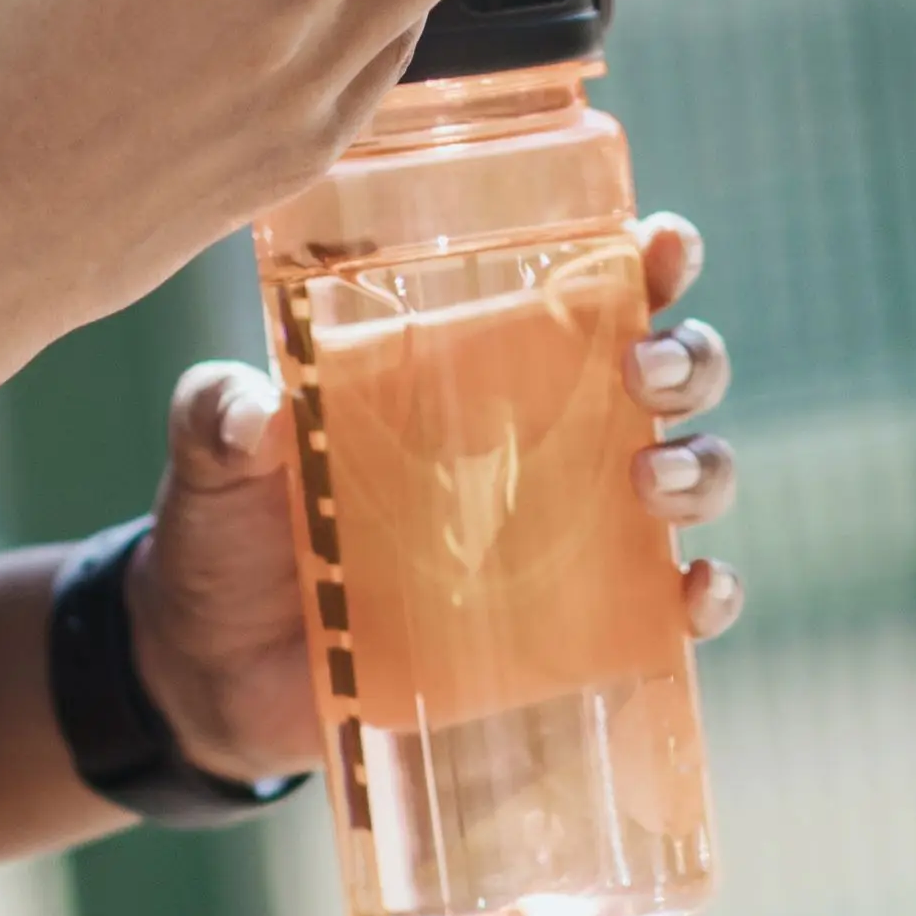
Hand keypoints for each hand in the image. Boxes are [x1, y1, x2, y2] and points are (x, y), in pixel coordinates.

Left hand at [123, 213, 748, 781]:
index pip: (588, 288)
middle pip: (671, 373)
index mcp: (477, 366)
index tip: (663, 242)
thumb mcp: (210, 456)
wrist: (214, 673)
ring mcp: (569, 536)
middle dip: (688, 358)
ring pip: (692, 475)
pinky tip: (693, 592)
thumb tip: (260, 414)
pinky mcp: (570, 633)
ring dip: (701, 468)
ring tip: (648, 482)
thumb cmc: (227, 530)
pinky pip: (670, 609)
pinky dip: (705, 597)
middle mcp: (546, 437)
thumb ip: (218, 415)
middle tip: (641, 372)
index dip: (649, 257)